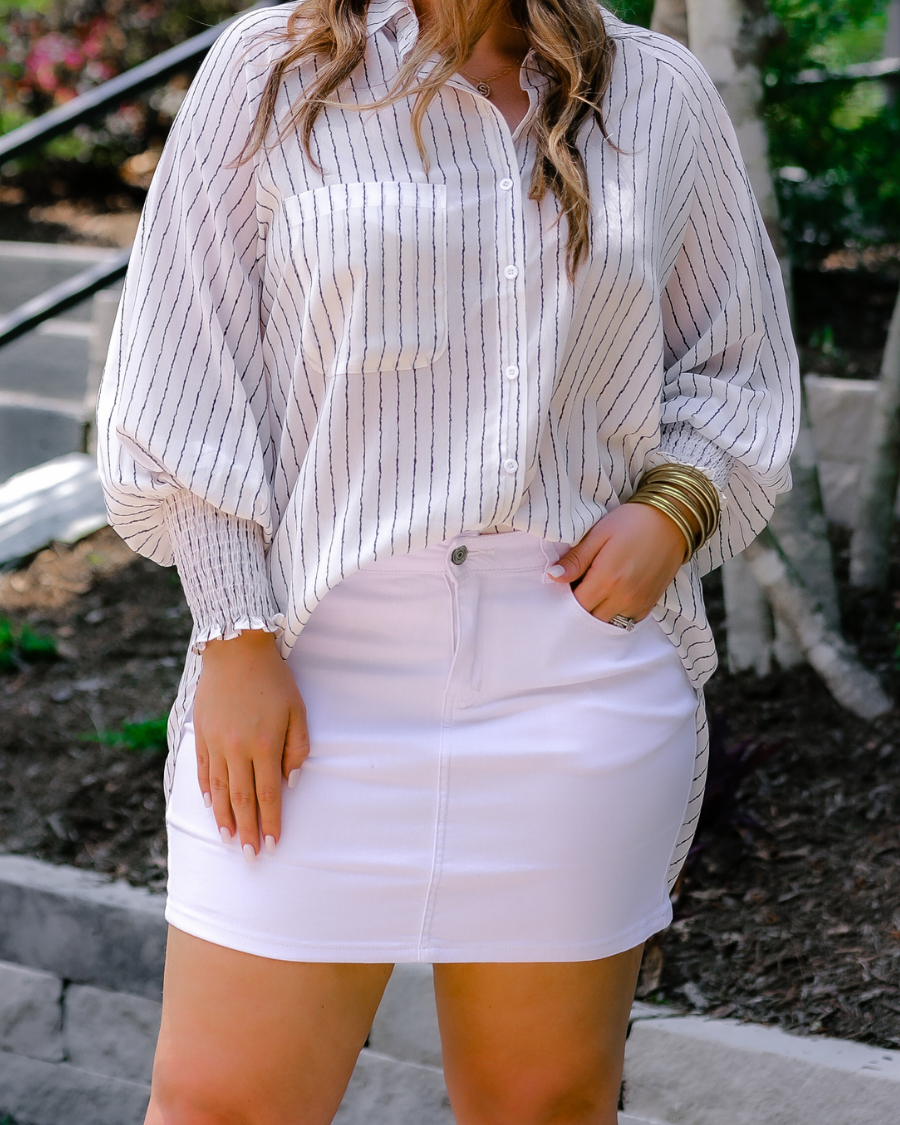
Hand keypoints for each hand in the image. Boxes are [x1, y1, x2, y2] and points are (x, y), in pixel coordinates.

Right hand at [193, 630, 308, 859]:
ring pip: (218, 790)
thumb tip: (289, 783)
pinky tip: (209, 806)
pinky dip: (206, 791)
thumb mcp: (297, 710)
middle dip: (247, 830)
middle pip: (240, 800)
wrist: (235, 647)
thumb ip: (296, 748)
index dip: (271, 822)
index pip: (267, 795)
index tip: (273, 844)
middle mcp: (235, 749)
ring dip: (224, 818)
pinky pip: (202, 771)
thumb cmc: (274, 679)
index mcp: (263, 744)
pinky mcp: (200, 734)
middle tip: (250, 855)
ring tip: (229, 839)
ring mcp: (214, 743)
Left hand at [547, 503, 687, 622]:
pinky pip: (627, 621)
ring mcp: (638, 603)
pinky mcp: (650, 604)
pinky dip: (615, 614)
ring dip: (598, 613)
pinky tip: (612, 597)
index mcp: (607, 578)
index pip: (576, 605)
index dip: (567, 597)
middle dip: (580, 607)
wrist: (671, 520)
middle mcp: (623, 596)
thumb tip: (553, 576)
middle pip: (591, 618)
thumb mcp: (598, 534)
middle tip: (580, 587)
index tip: (567, 584)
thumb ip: (576, 559)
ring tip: (596, 592)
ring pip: (608, 622)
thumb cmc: (631, 522)